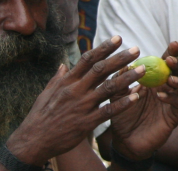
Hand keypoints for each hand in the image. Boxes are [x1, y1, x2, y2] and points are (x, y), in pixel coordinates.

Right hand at [4, 36, 144, 164]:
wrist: (34, 140)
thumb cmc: (40, 115)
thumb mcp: (46, 93)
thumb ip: (58, 78)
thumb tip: (64, 65)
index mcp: (67, 81)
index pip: (88, 59)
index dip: (104, 48)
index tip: (118, 38)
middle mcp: (76, 90)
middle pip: (101, 70)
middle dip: (120, 58)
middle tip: (137, 49)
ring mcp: (82, 106)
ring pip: (108, 88)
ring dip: (127, 78)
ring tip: (143, 70)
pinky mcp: (86, 122)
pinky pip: (108, 111)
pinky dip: (122, 104)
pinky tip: (136, 97)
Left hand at [108, 42, 177, 161]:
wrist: (124, 140)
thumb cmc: (121, 115)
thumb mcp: (117, 94)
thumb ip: (120, 79)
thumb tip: (125, 63)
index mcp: (155, 79)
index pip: (166, 62)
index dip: (172, 52)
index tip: (173, 44)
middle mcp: (167, 87)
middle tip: (169, 60)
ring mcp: (173, 101)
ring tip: (169, 79)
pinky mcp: (174, 116)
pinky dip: (172, 97)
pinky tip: (161, 96)